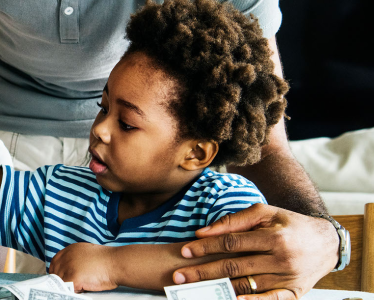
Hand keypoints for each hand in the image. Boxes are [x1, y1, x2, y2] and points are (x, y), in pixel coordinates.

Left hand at [49, 243, 118, 292]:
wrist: (117, 262)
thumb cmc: (108, 260)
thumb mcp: (87, 253)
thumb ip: (75, 258)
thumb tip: (68, 269)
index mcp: (69, 250)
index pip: (54, 263)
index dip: (57, 272)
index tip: (62, 279)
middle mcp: (66, 257)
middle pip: (55, 273)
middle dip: (62, 280)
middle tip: (74, 284)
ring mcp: (68, 267)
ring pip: (60, 282)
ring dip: (69, 286)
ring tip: (82, 284)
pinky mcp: (72, 278)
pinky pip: (67, 289)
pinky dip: (75, 291)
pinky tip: (83, 288)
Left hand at [173, 204, 337, 299]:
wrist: (327, 243)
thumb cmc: (290, 224)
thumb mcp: (266, 213)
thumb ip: (234, 220)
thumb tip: (202, 232)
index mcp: (274, 237)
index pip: (232, 243)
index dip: (206, 247)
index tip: (185, 251)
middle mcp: (282, 259)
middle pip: (234, 266)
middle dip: (203, 272)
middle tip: (179, 276)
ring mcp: (288, 278)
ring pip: (247, 285)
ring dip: (218, 289)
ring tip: (194, 291)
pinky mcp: (294, 292)